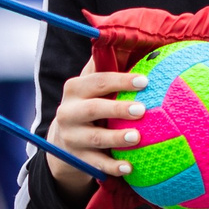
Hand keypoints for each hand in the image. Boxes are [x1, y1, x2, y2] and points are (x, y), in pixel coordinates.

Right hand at [46, 68, 150, 199]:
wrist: (63, 137)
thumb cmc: (90, 101)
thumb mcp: (92, 84)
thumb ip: (107, 65)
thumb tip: (133, 40)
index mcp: (75, 88)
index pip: (99, 81)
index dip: (121, 80)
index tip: (145, 81)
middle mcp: (68, 111)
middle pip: (94, 109)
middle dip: (118, 109)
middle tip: (142, 109)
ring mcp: (71, 136)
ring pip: (94, 138)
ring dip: (115, 138)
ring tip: (137, 137)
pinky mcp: (76, 158)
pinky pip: (96, 164)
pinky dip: (112, 166)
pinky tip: (129, 167)